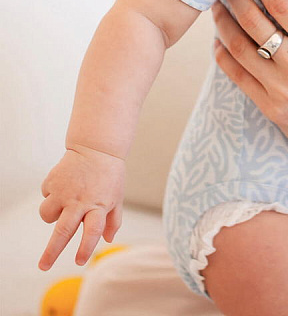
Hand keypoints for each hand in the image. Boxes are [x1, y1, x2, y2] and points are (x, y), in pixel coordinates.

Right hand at [38, 146, 124, 269]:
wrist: (97, 147)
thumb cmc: (109, 174)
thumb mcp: (117, 196)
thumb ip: (113, 220)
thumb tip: (108, 240)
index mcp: (98, 205)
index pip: (92, 231)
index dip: (85, 248)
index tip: (79, 261)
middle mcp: (80, 200)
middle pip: (64, 231)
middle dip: (52, 252)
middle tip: (44, 266)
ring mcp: (64, 190)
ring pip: (47, 215)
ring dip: (51, 217)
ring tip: (64, 205)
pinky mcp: (53, 180)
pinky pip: (46, 196)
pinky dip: (51, 196)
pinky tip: (65, 185)